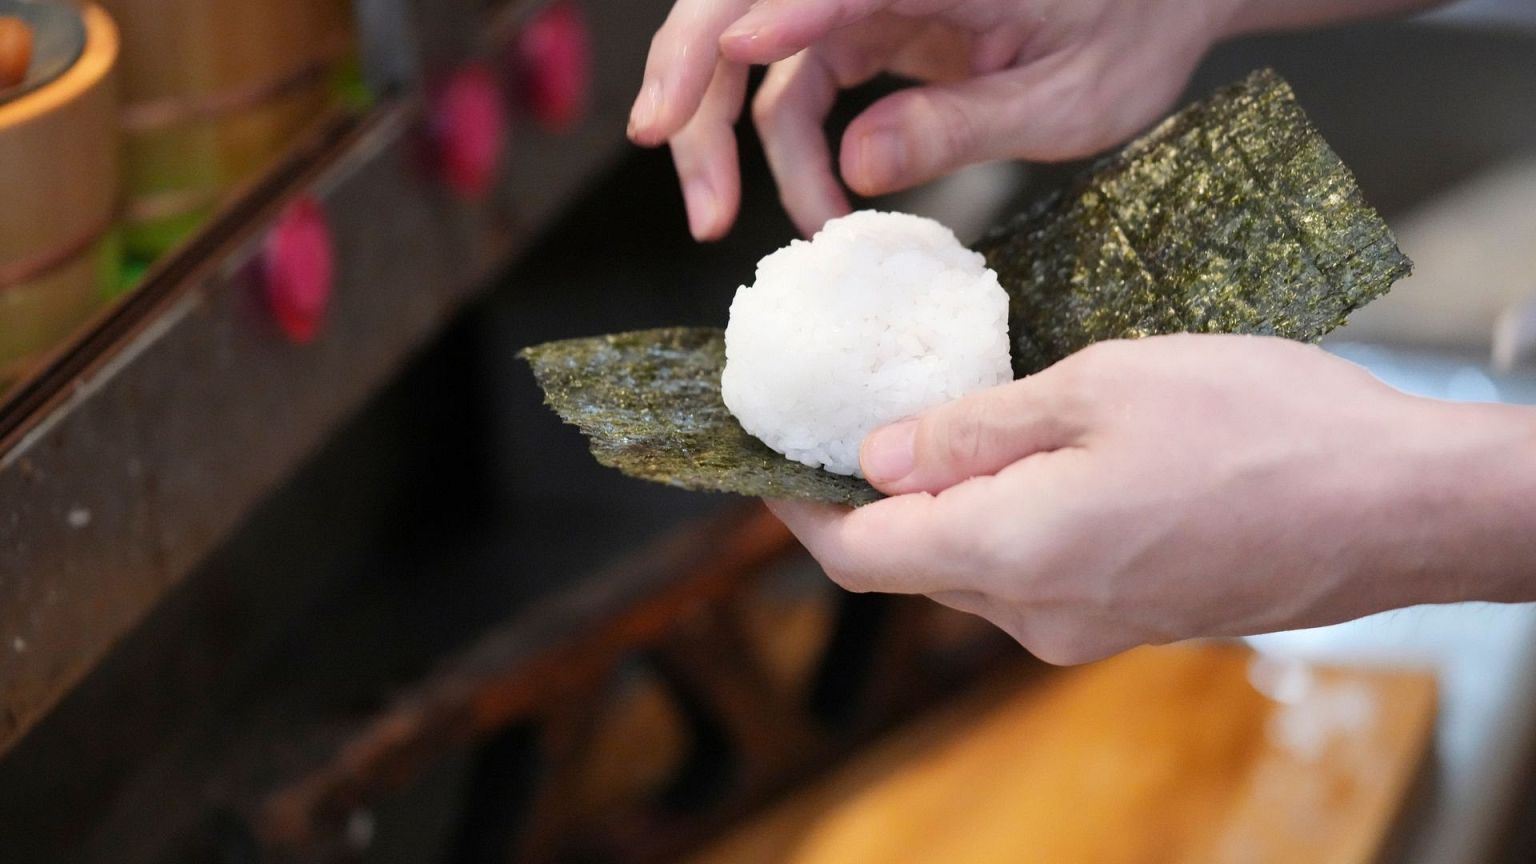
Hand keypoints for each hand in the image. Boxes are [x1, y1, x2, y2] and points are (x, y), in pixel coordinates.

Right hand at [629, 0, 1240, 239]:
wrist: (1164, 0)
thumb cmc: (1135, 31)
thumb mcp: (1068, 100)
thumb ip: (963, 126)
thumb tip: (856, 165)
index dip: (766, 25)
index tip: (705, 81)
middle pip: (743, 4)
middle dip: (695, 93)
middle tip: (694, 194)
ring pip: (751, 51)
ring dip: (727, 138)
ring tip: (730, 221)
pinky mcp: (865, 26)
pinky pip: (794, 83)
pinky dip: (786, 148)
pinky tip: (811, 203)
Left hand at [768, 335, 1535, 663]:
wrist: (1399, 506)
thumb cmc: (1263, 430)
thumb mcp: (1098, 387)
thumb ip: (973, 428)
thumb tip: (878, 456)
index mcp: (1011, 553)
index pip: (856, 554)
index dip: (797, 509)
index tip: (770, 460)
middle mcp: (1037, 615)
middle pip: (909, 565)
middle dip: (868, 502)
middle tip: (856, 419)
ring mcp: (1089, 628)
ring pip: (972, 571)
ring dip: (942, 508)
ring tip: (948, 422)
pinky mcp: (1132, 620)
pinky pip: (1033, 578)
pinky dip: (1003, 524)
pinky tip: (1029, 460)